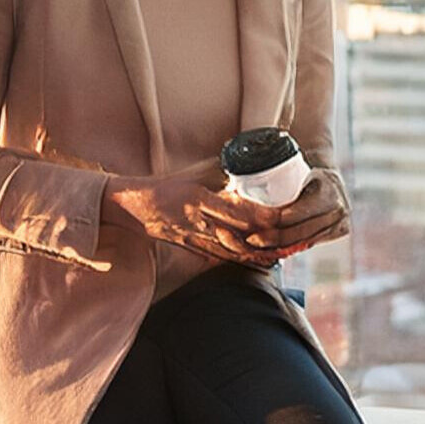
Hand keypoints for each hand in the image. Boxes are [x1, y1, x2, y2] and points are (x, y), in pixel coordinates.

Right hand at [104, 168, 347, 266]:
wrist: (137, 206)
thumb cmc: (168, 184)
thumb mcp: (196, 172)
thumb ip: (223, 171)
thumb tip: (252, 160)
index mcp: (197, 199)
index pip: (234, 211)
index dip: (258, 217)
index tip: (280, 217)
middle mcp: (197, 222)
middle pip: (236, 236)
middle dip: (262, 241)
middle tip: (287, 241)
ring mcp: (193, 238)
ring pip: (229, 252)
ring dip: (254, 255)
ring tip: (278, 256)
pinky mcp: (191, 248)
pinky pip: (219, 258)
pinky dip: (239, 261)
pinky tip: (257, 263)